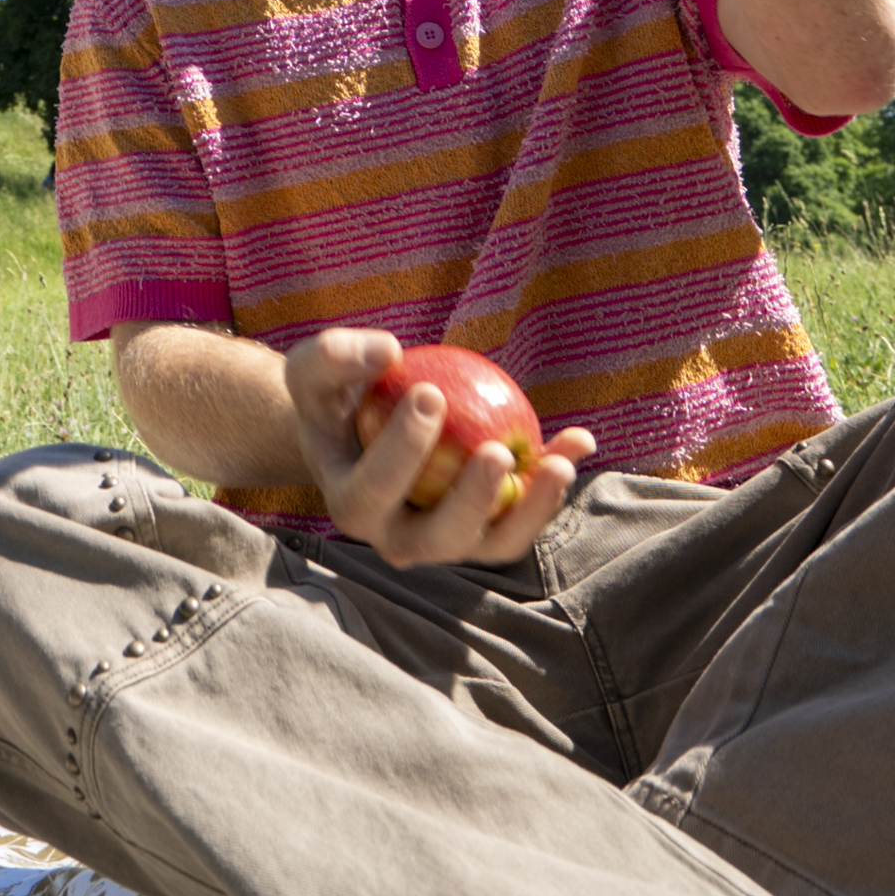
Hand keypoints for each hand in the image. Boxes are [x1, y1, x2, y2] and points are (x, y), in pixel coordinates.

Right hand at [284, 329, 592, 567]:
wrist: (358, 429)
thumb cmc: (333, 396)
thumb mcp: (314, 369)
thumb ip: (336, 355)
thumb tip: (388, 351)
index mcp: (350, 507)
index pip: (373, 492)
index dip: (401, 452)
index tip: (430, 394)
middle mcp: (398, 539)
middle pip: (439, 538)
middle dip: (472, 502)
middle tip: (498, 451)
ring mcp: (448, 543)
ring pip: (494, 544)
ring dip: (532, 509)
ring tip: (561, 463)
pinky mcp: (488, 531)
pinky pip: (525, 515)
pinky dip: (553, 482)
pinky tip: (579, 439)